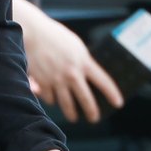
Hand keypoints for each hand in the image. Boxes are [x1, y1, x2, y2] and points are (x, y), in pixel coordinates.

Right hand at [13, 0, 123, 121]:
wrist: (33, 32)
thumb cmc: (54, 36)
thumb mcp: (75, 45)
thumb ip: (82, 60)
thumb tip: (88, 75)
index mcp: (83, 61)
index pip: (104, 82)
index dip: (112, 94)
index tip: (118, 103)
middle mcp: (72, 73)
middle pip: (86, 100)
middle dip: (92, 112)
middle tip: (94, 118)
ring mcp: (57, 79)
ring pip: (67, 105)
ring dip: (72, 114)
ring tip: (73, 117)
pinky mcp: (43, 83)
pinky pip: (50, 99)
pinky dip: (52, 100)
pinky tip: (53, 99)